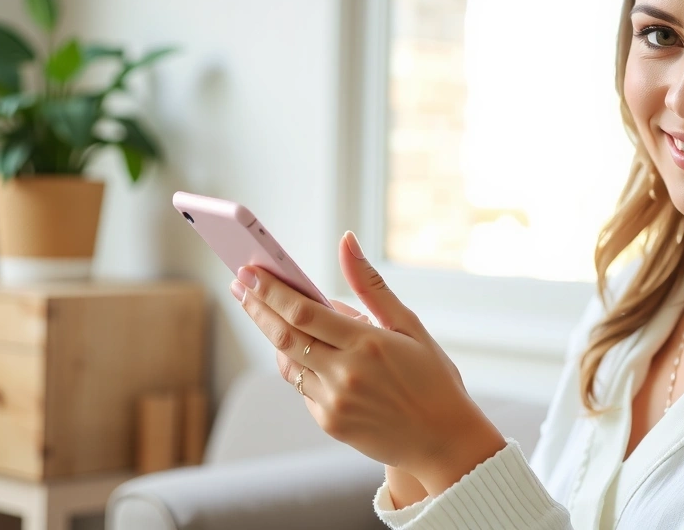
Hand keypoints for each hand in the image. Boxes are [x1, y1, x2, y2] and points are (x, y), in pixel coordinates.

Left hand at [229, 231, 506, 495]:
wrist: (444, 441)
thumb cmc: (432, 377)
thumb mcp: (409, 325)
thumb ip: (371, 285)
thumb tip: (346, 242)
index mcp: (367, 344)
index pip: (303, 312)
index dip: (271, 291)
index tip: (250, 272)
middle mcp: (345, 374)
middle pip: (284, 335)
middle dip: (257, 307)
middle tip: (239, 285)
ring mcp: (334, 401)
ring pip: (287, 362)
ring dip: (273, 335)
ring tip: (262, 311)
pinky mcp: (330, 422)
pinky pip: (302, 387)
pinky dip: (298, 365)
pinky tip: (302, 351)